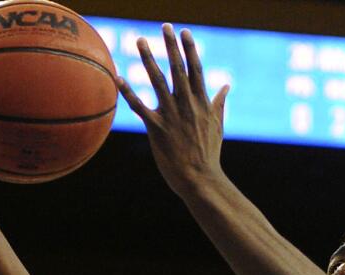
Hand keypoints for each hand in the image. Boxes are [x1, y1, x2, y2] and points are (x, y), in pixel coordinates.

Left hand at [117, 24, 229, 196]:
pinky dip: (128, 91)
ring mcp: (171, 115)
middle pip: (178, 69)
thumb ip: (219, 102)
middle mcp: (187, 105)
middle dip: (171, 46)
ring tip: (140, 40)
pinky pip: (139, 106)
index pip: (196, 69)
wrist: (201, 179)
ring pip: (158, 82)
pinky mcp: (157, 128)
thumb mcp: (218, 125)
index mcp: (202, 103)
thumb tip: (227, 85)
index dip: (190, 49)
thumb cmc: (209, 153)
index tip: (184, 32)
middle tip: (165, 26)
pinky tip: (118, 76)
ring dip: (148, 59)